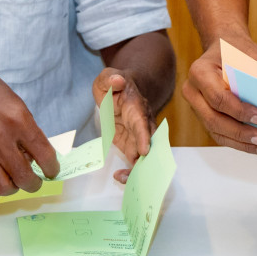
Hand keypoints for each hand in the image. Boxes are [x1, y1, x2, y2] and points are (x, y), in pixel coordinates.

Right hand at [0, 55, 59, 200]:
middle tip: (34, 181)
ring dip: (13, 189)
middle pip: (24, 177)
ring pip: (2, 186)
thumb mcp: (17, 104)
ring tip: (14, 182)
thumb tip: (36, 157)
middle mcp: (0, 139)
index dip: (52, 168)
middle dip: (34, 184)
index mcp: (18, 121)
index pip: (44, 155)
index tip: (52, 171)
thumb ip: (27, 130)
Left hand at [93, 68, 153, 182]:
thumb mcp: (107, 77)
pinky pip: (135, 159)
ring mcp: (138, 135)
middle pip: (149, 142)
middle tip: (138, 172)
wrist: (123, 89)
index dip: (143, 137)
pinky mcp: (132, 143)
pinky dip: (131, 170)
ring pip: (144, 154)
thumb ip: (110, 78)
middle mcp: (142, 122)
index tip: (144, 150)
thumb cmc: (115, 83)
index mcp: (136, 106)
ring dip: (137, 168)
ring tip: (124, 178)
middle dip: (146, 158)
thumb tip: (117, 81)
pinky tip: (121, 178)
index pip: (142, 122)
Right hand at [181, 35, 256, 155]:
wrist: (222, 47)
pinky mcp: (204, 116)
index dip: (239, 111)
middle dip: (240, 133)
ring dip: (241, 142)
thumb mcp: (250, 55)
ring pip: (215, 131)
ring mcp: (196, 106)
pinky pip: (218, 133)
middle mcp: (192, 91)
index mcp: (200, 72)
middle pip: (213, 119)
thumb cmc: (235, 50)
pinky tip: (255, 145)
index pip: (217, 97)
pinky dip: (238, 142)